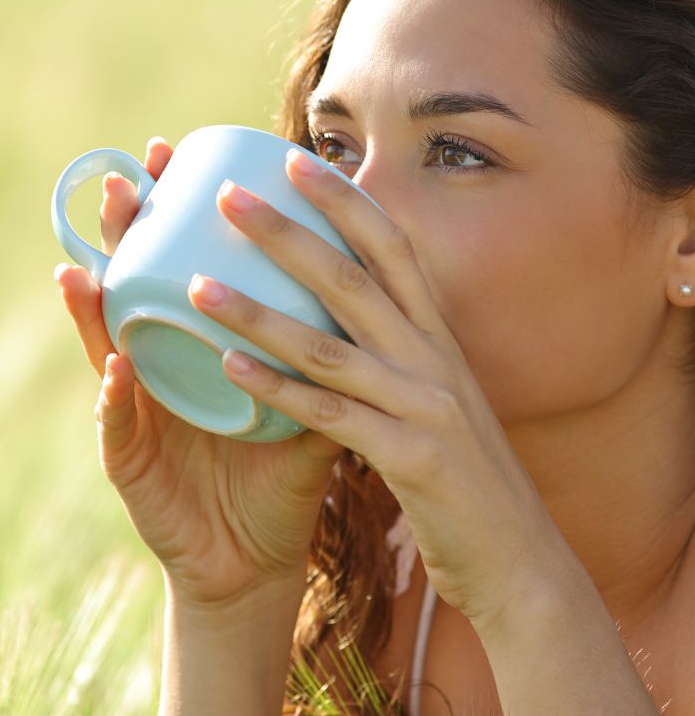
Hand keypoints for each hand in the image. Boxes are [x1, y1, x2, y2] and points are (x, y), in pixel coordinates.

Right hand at [54, 137, 346, 610]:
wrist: (251, 559)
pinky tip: (116, 366)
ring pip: (105, 346)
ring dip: (92, 304)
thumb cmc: (273, 478)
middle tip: (127, 181)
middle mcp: (158, 369)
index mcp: (194, 350)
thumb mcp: (303, 407)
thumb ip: (322, 353)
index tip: (174, 155)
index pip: (175, 267)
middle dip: (124, 236)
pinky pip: (118, 425)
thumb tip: (368, 282)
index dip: (169, 213)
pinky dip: (115, 395)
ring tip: (84, 262)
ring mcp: (137, 413)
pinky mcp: (130, 463)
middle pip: (132, 288)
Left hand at [189, 147, 556, 627]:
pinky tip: (227, 367)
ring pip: (329, 345)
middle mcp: (433, 358)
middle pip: (353, 278)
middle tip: (228, 196)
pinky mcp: (410, 458)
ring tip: (196, 286)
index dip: (344, 200)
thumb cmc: (463, 475)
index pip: (391, 247)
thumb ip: (400, 351)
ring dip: (258, 312)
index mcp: (437, 336)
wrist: (518, 557)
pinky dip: (278, 389)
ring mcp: (424, 405)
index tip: (293, 158)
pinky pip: (329, 416)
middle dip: (287, 232)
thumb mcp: (437, 395)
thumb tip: (350, 307)